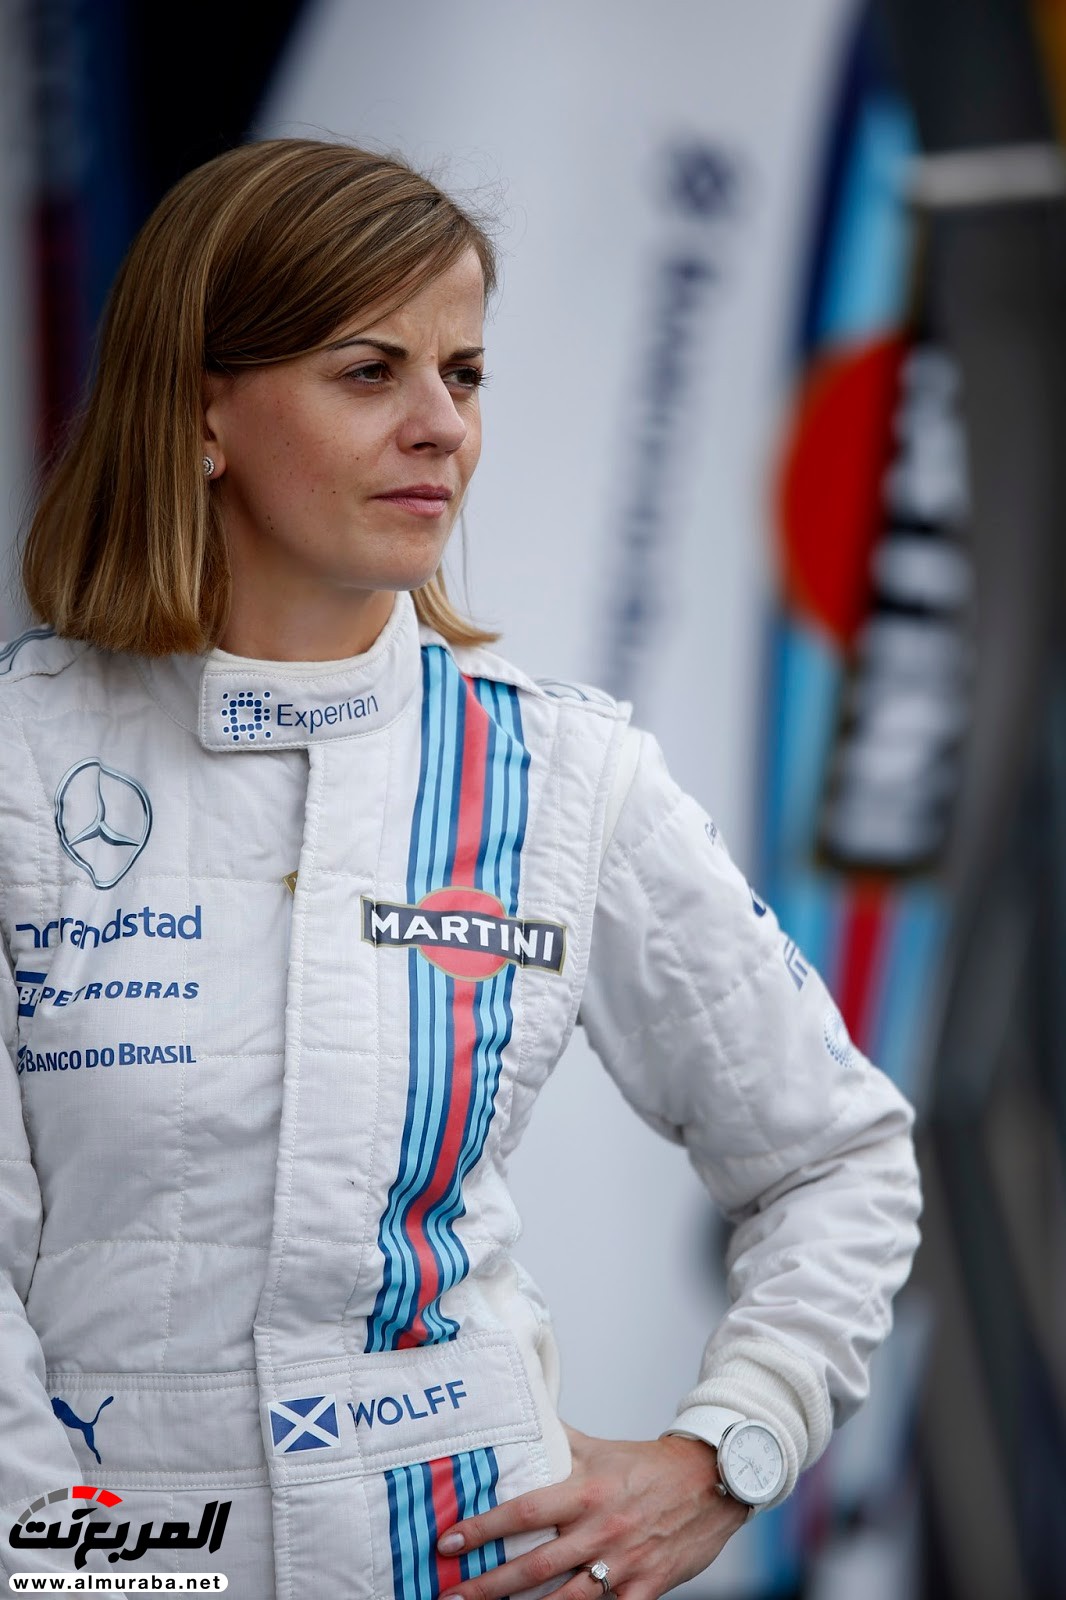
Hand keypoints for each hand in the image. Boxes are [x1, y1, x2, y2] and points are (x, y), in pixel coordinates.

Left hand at [435, 1422, 749, 1598]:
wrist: (711, 1480)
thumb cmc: (650, 1465)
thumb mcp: (601, 1448)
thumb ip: (559, 1439)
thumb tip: (524, 1415)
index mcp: (586, 1491)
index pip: (524, 1511)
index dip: (484, 1528)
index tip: (449, 1542)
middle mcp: (600, 1529)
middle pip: (534, 1566)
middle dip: (488, 1585)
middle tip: (451, 1596)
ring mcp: (624, 1563)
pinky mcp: (647, 1588)